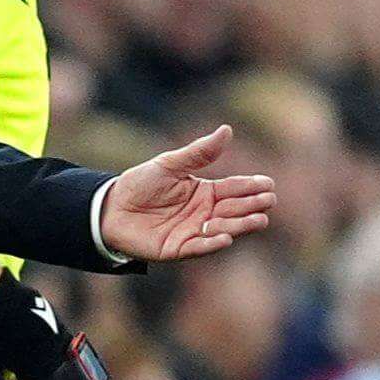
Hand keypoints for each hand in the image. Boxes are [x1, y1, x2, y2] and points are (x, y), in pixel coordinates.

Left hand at [99, 126, 275, 263]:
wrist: (110, 208)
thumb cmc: (140, 184)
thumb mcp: (170, 164)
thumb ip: (199, 152)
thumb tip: (227, 130)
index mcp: (205, 192)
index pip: (234, 188)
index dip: (251, 186)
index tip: (269, 184)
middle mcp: (204, 214)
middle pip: (234, 210)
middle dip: (252, 206)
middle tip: (269, 200)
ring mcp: (193, 232)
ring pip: (223, 229)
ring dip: (241, 225)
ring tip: (259, 220)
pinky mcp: (178, 249)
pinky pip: (199, 247)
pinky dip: (213, 243)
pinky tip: (227, 237)